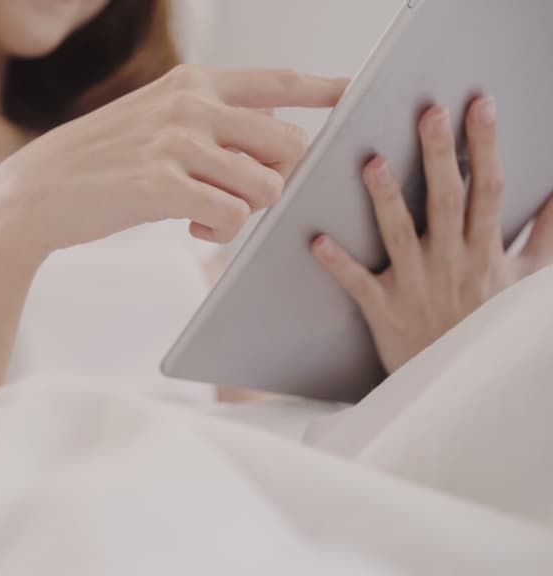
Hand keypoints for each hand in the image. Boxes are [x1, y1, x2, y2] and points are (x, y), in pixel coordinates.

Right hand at [0, 65, 347, 259]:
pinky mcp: (162, 185)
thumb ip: (210, 120)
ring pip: (265, 184)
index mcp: (191, 84)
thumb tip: (268, 133)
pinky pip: (232, 214)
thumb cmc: (99, 161)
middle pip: (287, 143)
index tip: (358, 92)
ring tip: (212, 218)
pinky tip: (193, 229)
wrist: (36, 190)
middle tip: (252, 196)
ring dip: (249, 210)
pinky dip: (222, 231)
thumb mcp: (154, 120)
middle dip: (283, 179)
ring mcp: (175, 143)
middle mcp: (190, 105)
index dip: (325, 88)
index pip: (277, 82)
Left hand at [313, 98, 552, 373]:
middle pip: (448, 202)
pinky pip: (359, 285)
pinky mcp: (385, 312)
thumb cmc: (489, 326)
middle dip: (441, 156)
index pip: (490, 188)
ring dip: (387, 199)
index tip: (481, 104)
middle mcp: (454, 264)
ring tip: (372, 162)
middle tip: (430, 113)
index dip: (486, 145)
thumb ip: (546, 234)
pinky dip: (338, 264)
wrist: (462, 388)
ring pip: (401, 236)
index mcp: (487, 251)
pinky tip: (316, 240)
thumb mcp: (529, 281)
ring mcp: (418, 287)